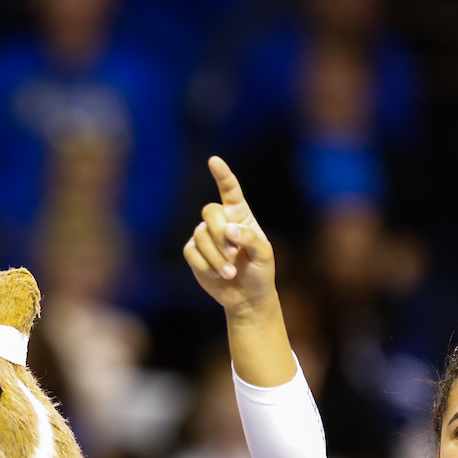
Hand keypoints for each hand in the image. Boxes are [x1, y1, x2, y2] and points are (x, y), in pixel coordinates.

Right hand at [183, 156, 275, 315]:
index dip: (222, 175)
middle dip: (219, 232)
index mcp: (240, 215)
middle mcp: (220, 222)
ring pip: (200, 235)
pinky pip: (192, 252)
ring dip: (216, 256)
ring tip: (229, 272)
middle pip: (210, 211)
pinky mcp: (194, 254)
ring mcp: (205, 237)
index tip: (214, 161)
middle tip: (233, 252)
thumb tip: (228, 230)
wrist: (247, 296)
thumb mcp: (265, 255)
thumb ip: (250, 238)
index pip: (229, 190)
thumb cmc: (260, 271)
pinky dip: (205, 264)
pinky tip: (217, 274)